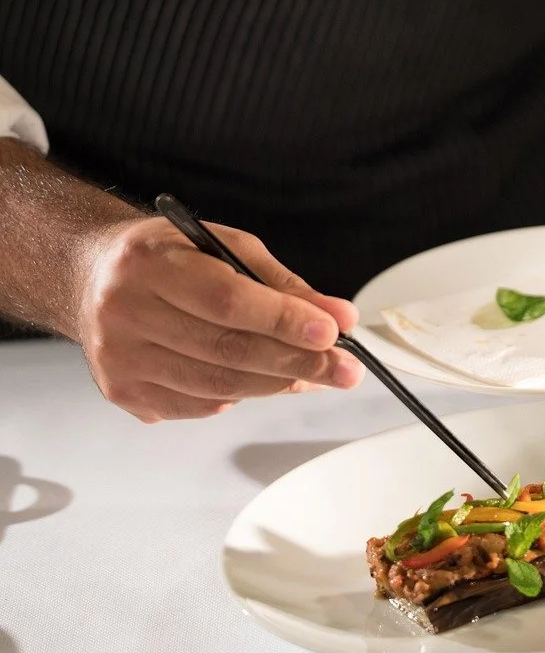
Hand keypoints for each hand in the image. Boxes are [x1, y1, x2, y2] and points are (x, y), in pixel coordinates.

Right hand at [77, 217, 364, 421]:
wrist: (92, 276)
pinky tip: (258, 381)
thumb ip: (280, 283)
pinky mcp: (122, 392)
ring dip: (275, 384)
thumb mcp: (223, 246)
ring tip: (312, 375)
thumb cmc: (166, 256)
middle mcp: (125, 312)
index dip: (283, 319)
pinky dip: (237, 397)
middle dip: (295, 362)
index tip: (331, 331)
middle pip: (225, 350)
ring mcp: (119, 359)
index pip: (227, 300)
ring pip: (216, 387)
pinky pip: (197, 406)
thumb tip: (336, 316)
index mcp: (149, 263)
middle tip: (343, 368)